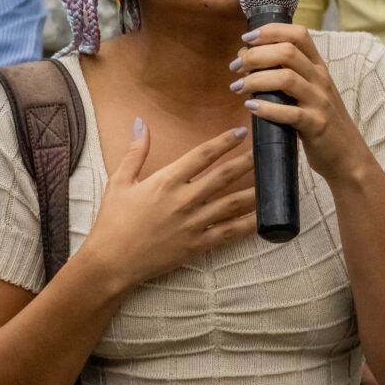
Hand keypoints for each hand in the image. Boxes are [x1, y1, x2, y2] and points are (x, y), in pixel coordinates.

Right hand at [83, 120, 255, 295]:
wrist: (111, 262)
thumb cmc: (113, 220)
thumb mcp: (119, 181)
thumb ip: (135, 151)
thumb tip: (141, 122)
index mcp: (166, 181)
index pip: (201, 155)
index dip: (223, 142)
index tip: (241, 132)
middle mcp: (184, 200)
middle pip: (224, 176)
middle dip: (247, 161)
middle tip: (266, 150)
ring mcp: (193, 224)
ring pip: (232, 204)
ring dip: (255, 190)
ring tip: (274, 180)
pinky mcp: (197, 246)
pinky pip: (228, 234)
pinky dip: (248, 225)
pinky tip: (264, 218)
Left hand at [229, 24, 372, 181]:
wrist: (347, 155)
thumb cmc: (319, 120)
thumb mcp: (309, 91)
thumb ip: (286, 73)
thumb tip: (249, 60)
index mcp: (318, 67)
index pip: (298, 34)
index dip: (270, 31)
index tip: (246, 38)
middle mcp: (321, 79)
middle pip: (287, 52)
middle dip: (255, 56)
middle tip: (235, 67)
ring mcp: (320, 102)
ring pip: (286, 78)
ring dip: (255, 80)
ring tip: (237, 87)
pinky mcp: (316, 125)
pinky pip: (289, 113)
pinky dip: (266, 108)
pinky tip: (250, 108)